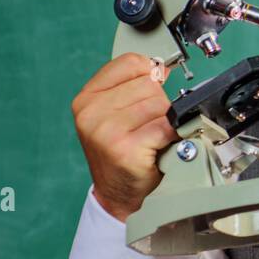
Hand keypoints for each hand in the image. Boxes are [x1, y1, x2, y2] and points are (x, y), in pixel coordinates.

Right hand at [71, 52, 178, 222]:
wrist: (118, 195)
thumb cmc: (122, 153)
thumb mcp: (115, 114)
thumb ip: (131, 88)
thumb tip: (161, 67)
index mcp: (87, 98)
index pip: (131, 63)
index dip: (149, 76)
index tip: (148, 95)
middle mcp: (91, 112)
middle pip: (149, 84)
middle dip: (158, 105)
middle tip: (148, 128)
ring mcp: (106, 131)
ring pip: (160, 104)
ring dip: (165, 122)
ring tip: (151, 139)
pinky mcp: (125, 148)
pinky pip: (165, 127)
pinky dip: (171, 136)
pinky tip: (157, 148)